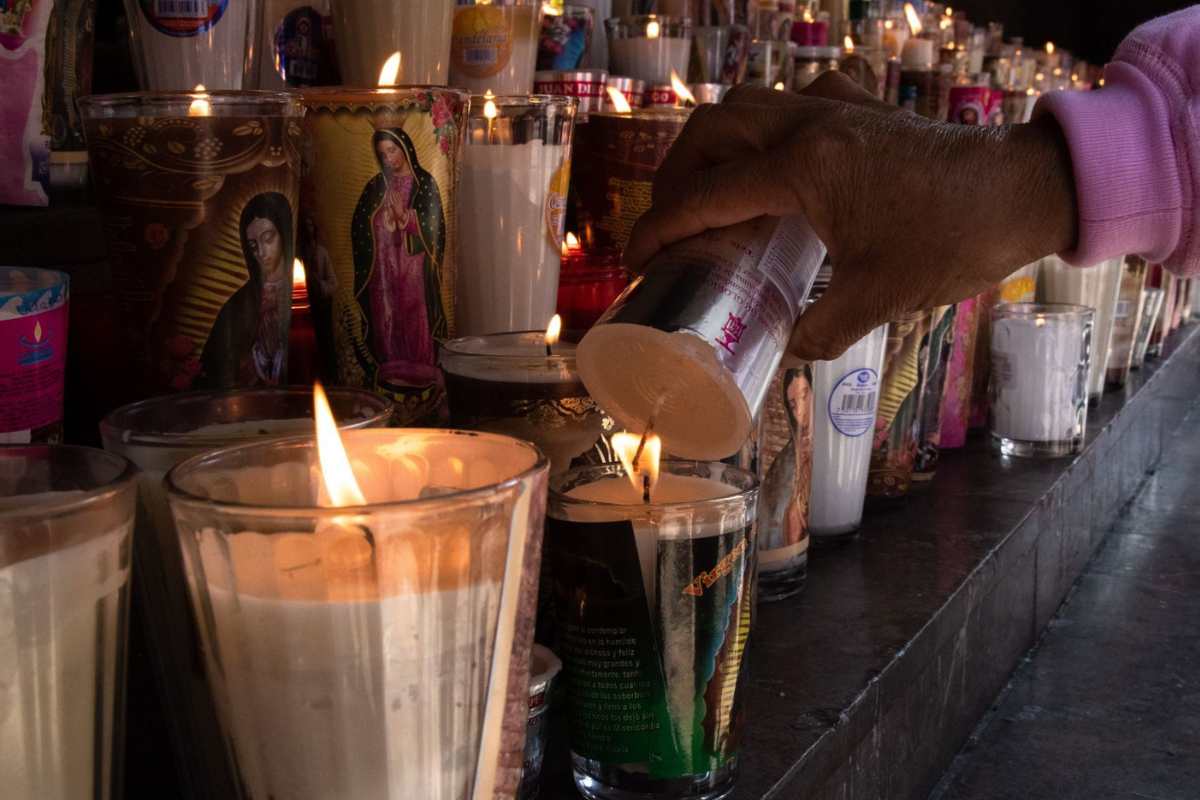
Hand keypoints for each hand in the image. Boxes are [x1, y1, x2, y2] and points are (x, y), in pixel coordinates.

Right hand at [623, 74, 1078, 361]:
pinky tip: (775, 153)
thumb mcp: (880, 297)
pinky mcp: (862, 111)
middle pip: (711, 130)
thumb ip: (822, 328)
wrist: (1024, 190)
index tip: (637, 257)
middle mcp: (808, 126)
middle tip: (666, 220)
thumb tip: (790, 355)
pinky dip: (770, 122)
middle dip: (675, 175)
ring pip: (748, 104)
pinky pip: (797, 99)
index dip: (662, 228)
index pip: (707, 195)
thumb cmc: (953, 240)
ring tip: (705, 186)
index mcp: (803, 168)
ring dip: (713, 142)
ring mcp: (836, 111)